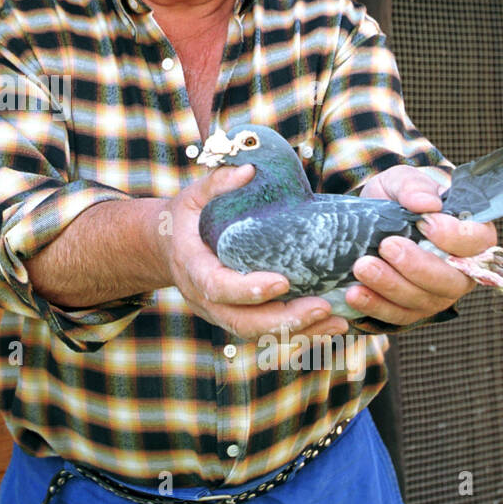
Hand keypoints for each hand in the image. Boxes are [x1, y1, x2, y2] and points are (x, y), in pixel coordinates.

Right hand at [161, 166, 349, 339]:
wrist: (166, 248)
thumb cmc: (185, 219)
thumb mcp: (194, 196)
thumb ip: (217, 183)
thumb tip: (250, 170)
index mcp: (193, 267)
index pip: (217, 286)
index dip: (248, 290)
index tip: (283, 283)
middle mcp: (203, 298)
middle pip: (242, 322)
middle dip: (284, 320)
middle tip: (323, 308)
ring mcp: (218, 312)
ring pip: (256, 333)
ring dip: (298, 332)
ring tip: (336, 322)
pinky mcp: (235, 317)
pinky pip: (264, 332)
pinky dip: (296, 332)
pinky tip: (328, 324)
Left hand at [348, 165, 496, 325]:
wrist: (370, 220)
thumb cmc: (398, 199)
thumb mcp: (401, 181)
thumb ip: (414, 186)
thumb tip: (426, 203)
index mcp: (469, 236)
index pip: (478, 242)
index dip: (455, 237)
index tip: (426, 224)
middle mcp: (460, 272)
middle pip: (451, 281)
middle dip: (417, 267)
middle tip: (387, 246)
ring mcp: (435, 295)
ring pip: (422, 301)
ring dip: (391, 287)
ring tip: (362, 267)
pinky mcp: (409, 309)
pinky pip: (397, 316)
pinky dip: (375, 306)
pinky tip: (354, 293)